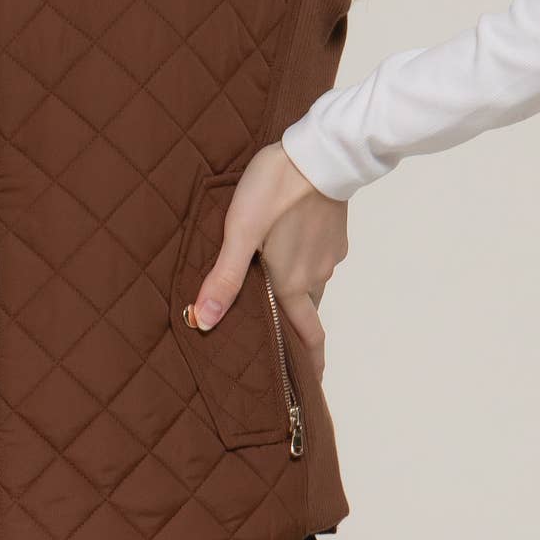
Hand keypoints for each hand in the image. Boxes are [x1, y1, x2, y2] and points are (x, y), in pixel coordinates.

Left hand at [188, 142, 349, 382]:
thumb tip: (204, 321)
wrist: (318, 152)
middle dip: (295, 328)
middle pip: (305, 310)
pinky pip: (317, 256)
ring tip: (272, 283)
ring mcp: (329, 253)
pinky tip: (287, 244)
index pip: (307, 337)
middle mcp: (316, 275)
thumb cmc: (274, 190)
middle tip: (278, 336)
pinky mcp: (335, 231)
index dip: (310, 365)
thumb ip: (224, 277)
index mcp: (293, 283)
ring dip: (295, 289)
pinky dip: (303, 261)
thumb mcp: (240, 232)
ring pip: (310, 281)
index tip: (310, 387)